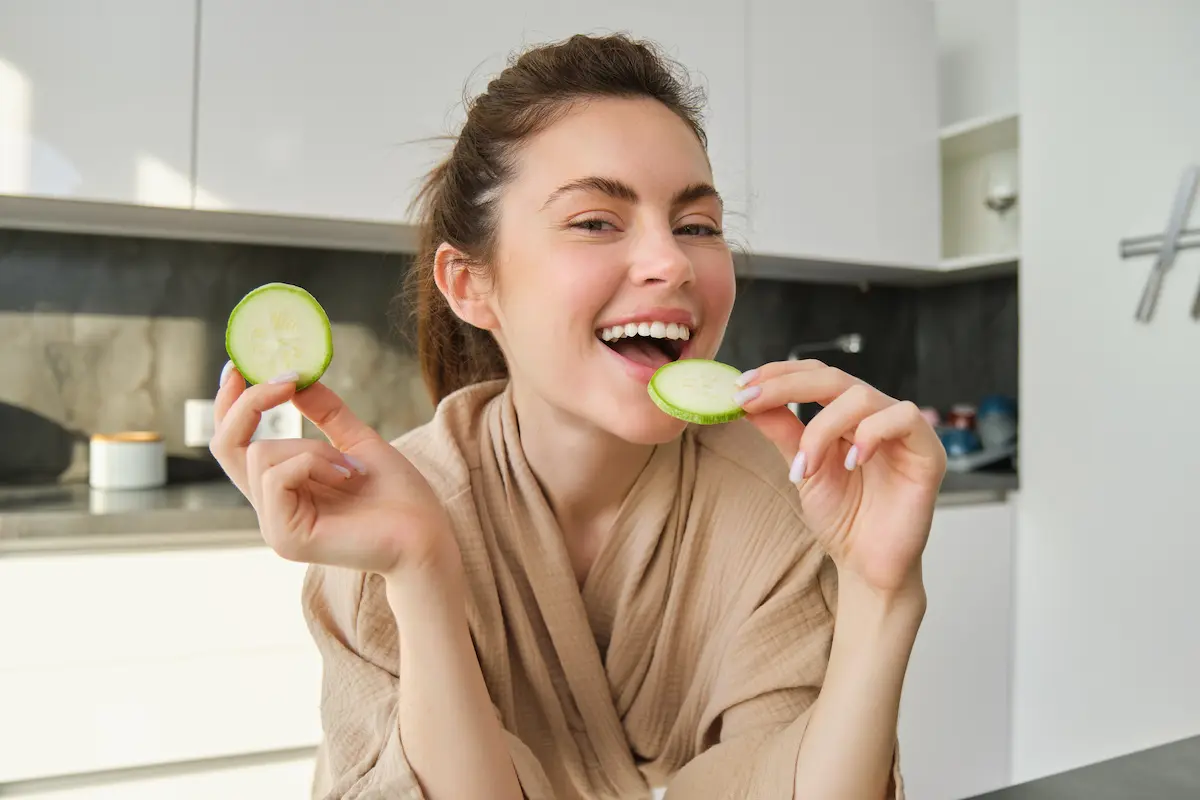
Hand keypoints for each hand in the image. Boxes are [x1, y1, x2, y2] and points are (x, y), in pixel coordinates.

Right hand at [209, 365, 458, 580]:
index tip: (240, 365)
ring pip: (261, 454)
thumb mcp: (358, 441)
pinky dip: (315, 463)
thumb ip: (325, 413)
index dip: (229, 403)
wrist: (427, 536)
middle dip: (250, 402)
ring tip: (351, 467)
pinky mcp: (286, 538)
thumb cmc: (398, 495)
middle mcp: (269, 508)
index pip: (232, 443)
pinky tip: (347, 477)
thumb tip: (295, 376)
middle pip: (224, 445)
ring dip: (312, 447)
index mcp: (281, 487)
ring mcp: (274, 526)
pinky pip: (279, 476)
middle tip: (286, 379)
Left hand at [733, 361, 945, 594]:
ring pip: (861, 396)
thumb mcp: (802, 468)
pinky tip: (852, 462)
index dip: (780, 374)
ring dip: (822, 429)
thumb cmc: (842, 518)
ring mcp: (904, 431)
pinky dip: (870, 434)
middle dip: (787, 386)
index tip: (742, 386)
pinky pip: (904, 418)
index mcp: (848, 416)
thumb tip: (746, 399)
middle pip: (834, 377)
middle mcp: (877, 415)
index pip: (816, 375)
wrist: (868, 565)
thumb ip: (782, 431)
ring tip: (805, 468)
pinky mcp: (928, 451)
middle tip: (751, 401)